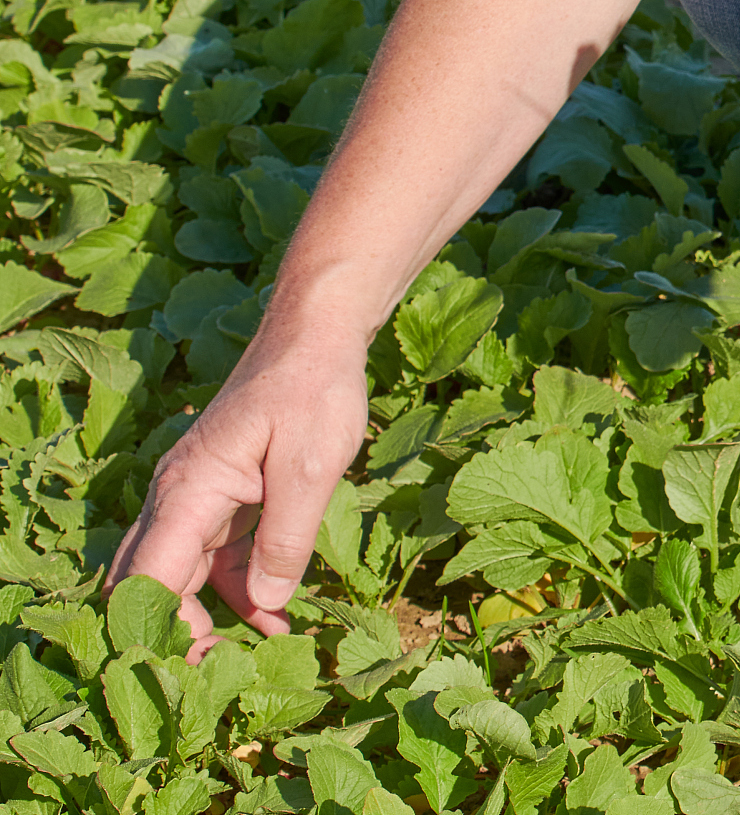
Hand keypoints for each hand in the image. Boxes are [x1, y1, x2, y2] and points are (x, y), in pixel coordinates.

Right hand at [109, 316, 369, 660]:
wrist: (317, 340)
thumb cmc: (313, 391)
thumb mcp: (312, 466)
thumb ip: (287, 536)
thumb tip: (266, 603)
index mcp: (189, 490)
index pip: (145, 580)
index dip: (161, 632)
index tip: (199, 668)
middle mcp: (179, 499)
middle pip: (150, 586)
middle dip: (177, 636)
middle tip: (227, 675)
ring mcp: (198, 501)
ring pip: (180, 578)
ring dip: (210, 619)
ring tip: (263, 655)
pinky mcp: (224, 501)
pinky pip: (215, 560)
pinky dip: (238, 592)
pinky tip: (277, 617)